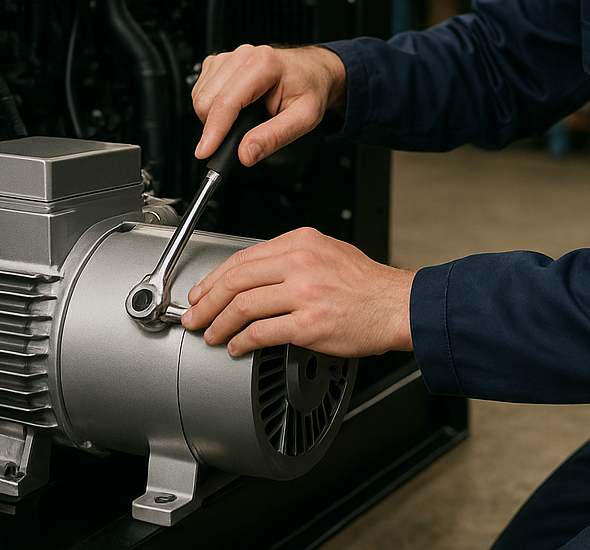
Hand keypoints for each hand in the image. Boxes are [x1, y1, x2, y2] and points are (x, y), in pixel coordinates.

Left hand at [180, 226, 414, 357]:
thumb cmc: (365, 283)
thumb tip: (252, 276)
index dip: (214, 278)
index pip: (243, 258)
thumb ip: (290, 257)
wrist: (396, 305)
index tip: (201, 292)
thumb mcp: (327, 251)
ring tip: (211, 334)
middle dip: (206, 301)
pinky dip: (242, 341)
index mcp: (300, 242)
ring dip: (219, 323)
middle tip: (193, 316)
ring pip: (244, 306)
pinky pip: (263, 332)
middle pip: (236, 281)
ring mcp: (304, 294)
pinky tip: (237, 346)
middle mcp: (300, 263)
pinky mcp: (309, 324)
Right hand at [192, 45, 347, 165]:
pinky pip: (200, 90)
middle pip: (207, 100)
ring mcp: (229, 57)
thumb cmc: (309, 89)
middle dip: (214, 127)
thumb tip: (245, 154)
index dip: (213, 131)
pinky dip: (209, 107)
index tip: (205, 151)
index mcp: (263, 64)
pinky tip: (231, 110)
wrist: (312, 72)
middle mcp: (243, 56)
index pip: (226, 102)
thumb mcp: (304, 118)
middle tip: (236, 140)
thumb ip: (274, 137)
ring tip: (239, 122)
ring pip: (199, 95)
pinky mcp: (220, 63)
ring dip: (211, 117)